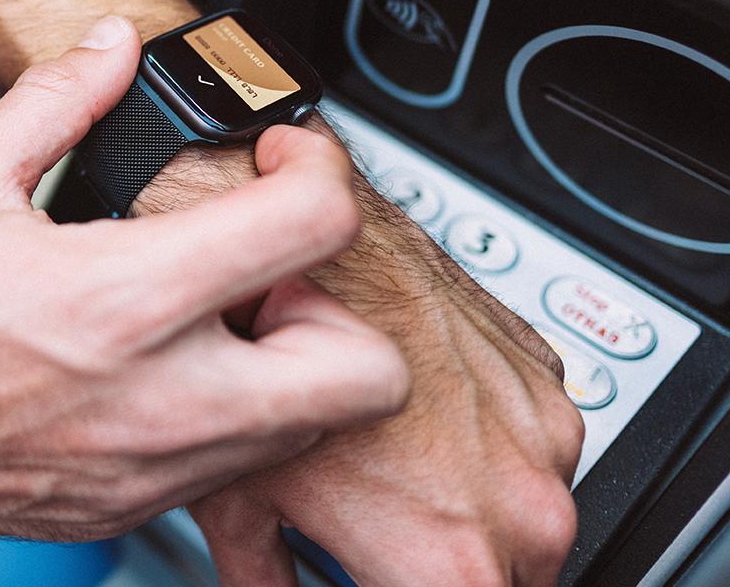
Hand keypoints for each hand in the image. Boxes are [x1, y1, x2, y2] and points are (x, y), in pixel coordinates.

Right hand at [0, 17, 409, 540]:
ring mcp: (146, 470)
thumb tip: (110, 47)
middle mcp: (155, 398)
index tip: (284, 158)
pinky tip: (153, 373)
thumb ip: (58, 102)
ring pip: (306, 437)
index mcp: (122, 298)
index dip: (319, 169)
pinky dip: (225, 421)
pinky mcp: (123, 512)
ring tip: (207, 319)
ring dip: (287, 369)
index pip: (310, 229)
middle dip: (337, 308)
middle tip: (269, 268)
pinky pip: (228, 474)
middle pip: (362, 375)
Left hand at [176, 163, 585, 584]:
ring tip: (393, 469)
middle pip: (502, 575)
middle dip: (441, 560)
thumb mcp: (237, 495)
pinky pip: (533, 435)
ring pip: (524, 511)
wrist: (308, 232)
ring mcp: (544, 436)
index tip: (368, 571)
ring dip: (473, 503)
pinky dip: (488, 437)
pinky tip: (418, 412)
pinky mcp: (546, 377)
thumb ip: (260, 572)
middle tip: (375, 532)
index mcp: (451, 555)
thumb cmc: (268, 352)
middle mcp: (522, 505)